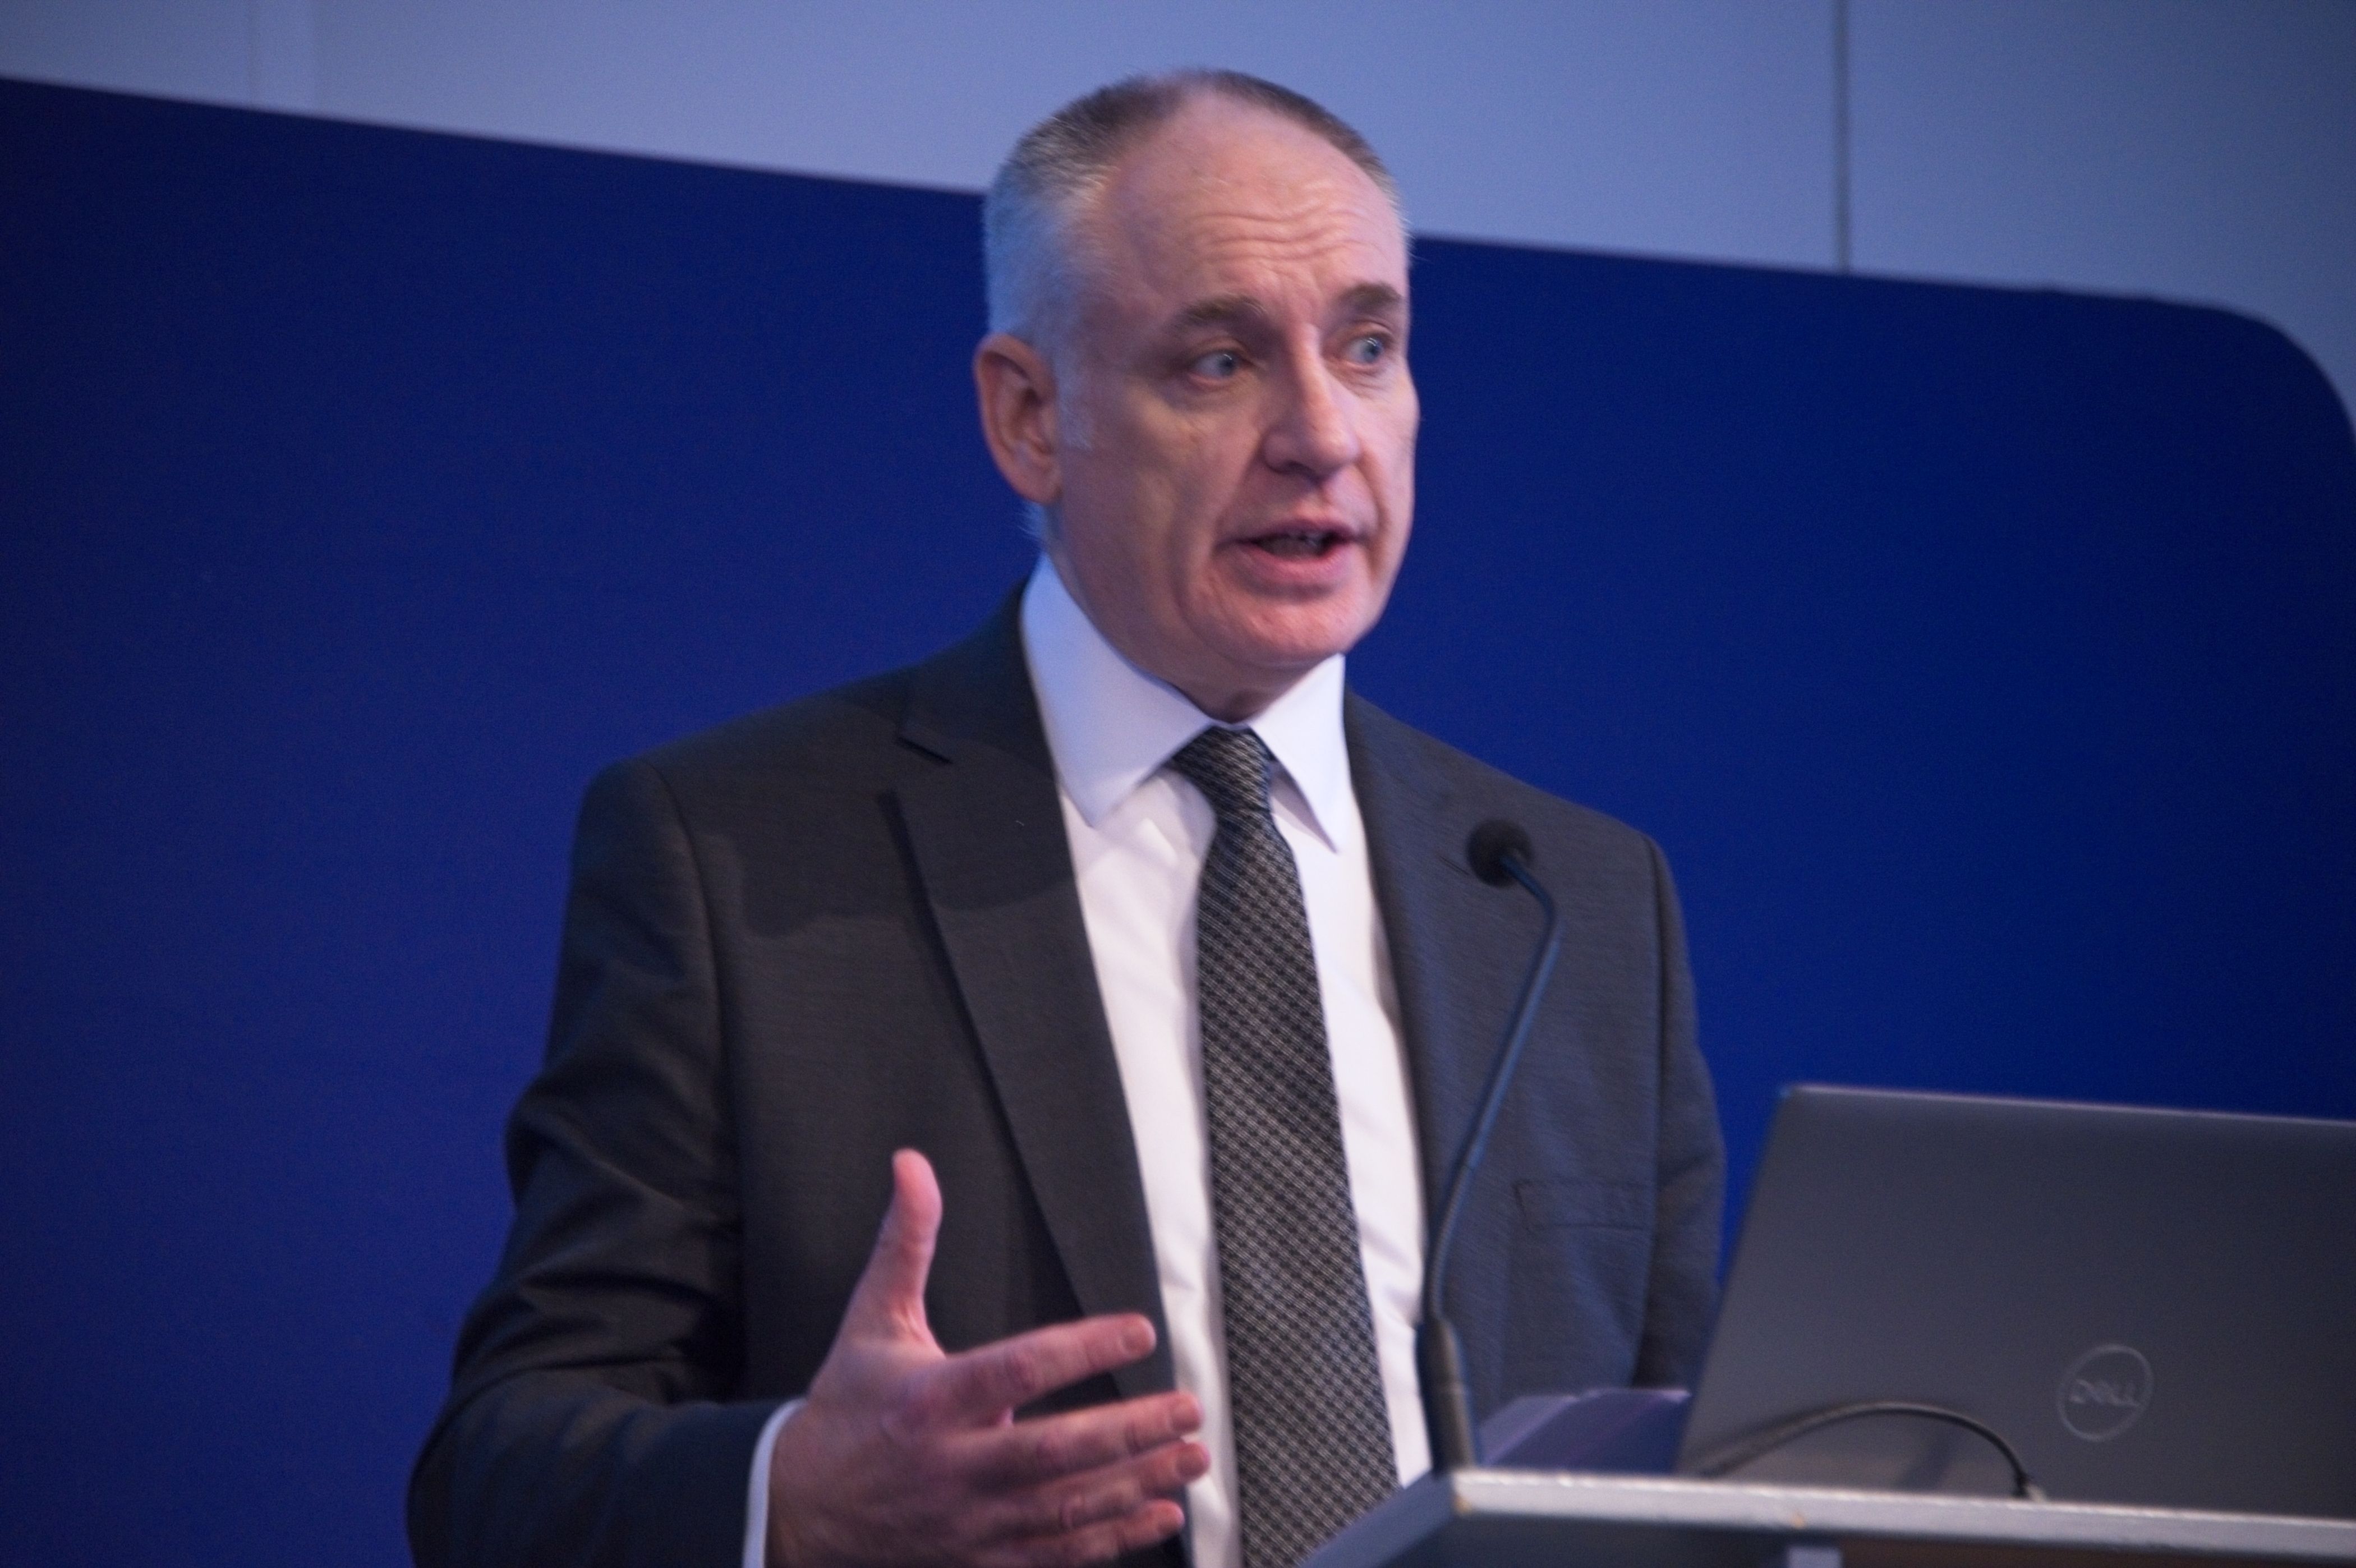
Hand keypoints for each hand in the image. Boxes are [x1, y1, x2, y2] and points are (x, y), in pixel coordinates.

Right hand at [767, 1150, 1208, 1567]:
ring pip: (1066, 1506)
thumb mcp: (872, 1318)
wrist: (799, 1508)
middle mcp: (954, 1464)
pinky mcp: (980, 1558)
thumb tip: (912, 1166)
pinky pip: (1057, 1555)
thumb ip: (906, 1242)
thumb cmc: (848, 1406)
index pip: (1018, 1368)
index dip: (1083, 1348)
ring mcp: (969, 1520)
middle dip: (1131, 1430)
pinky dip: (1114, 1537)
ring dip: (1137, 1482)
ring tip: (1191, 1456)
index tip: (1140, 1328)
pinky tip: (1161, 1514)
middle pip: (1055, 1450)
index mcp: (931, 1399)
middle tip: (1188, 1406)